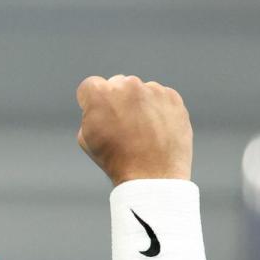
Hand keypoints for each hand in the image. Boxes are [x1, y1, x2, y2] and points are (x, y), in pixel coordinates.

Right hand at [76, 74, 192, 185]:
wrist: (152, 176)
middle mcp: (127, 85)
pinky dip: (157, 109)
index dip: (91, 102)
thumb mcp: (87, 138)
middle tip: (122, 125)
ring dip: (138, 104)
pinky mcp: (172, 97)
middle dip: (117, 100)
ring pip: (140, 91)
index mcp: (100, 93)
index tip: (98, 116)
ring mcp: (152, 89)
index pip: (90, 86)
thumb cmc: (115, 160)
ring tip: (142, 132)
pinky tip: (156, 130)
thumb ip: (91, 113)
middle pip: (117, 84)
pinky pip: (160, 97)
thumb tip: (102, 105)